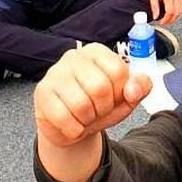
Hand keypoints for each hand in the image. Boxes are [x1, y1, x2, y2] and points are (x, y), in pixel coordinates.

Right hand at [34, 44, 150, 149]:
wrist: (71, 127)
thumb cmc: (98, 106)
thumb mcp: (125, 98)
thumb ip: (139, 88)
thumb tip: (134, 89)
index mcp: (97, 52)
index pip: (118, 71)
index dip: (119, 93)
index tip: (112, 98)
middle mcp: (74, 57)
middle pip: (100, 88)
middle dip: (103, 109)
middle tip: (96, 110)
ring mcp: (55, 73)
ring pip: (81, 104)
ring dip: (87, 120)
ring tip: (83, 115)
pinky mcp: (42, 92)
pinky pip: (63, 118)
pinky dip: (73, 129)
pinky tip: (71, 123)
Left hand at [148, 0, 181, 22]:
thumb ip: (155, 7)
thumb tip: (155, 16)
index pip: (170, 12)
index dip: (166, 19)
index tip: (162, 22)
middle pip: (176, 13)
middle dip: (171, 20)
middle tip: (165, 23)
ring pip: (180, 10)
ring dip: (175, 16)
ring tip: (169, 19)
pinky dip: (178, 11)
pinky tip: (173, 12)